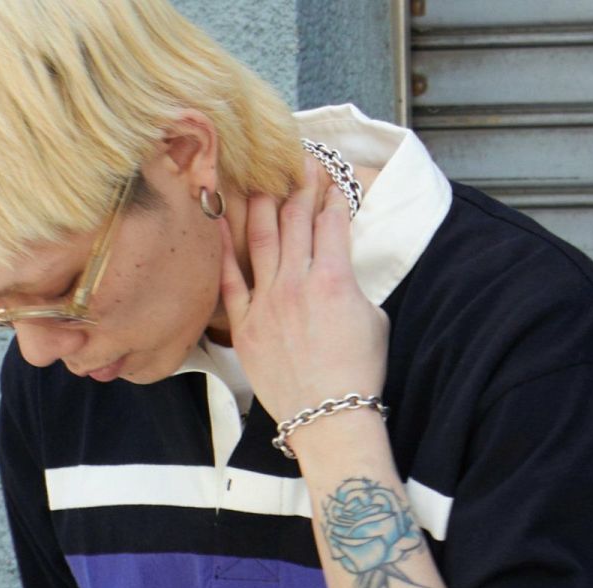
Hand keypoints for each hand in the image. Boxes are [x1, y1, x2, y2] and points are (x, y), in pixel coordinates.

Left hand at [217, 158, 389, 426]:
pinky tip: (218, 219)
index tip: (330, 178)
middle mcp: (297, 283)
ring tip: (260, 178)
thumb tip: (340, 270)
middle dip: (299, 186)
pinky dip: (223, 247)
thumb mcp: (374, 318)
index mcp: (335, 278)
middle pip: (295, 219)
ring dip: (261, 202)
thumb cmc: (357, 374)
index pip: (332, 219)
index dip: (333, 193)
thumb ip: (353, 284)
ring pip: (260, 237)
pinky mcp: (246, 326)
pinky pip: (229, 278)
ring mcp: (267, 303)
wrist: (329, 419)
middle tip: (298, 164)